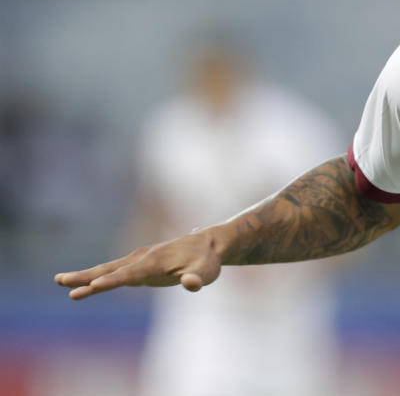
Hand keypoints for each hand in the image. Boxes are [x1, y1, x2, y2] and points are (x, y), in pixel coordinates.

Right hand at [54, 230, 221, 299]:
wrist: (209, 245)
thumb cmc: (207, 261)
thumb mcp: (207, 272)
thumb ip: (198, 279)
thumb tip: (190, 283)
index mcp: (156, 261)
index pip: (131, 273)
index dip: (114, 280)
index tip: (95, 285)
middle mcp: (143, 258)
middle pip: (111, 269)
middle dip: (87, 276)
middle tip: (61, 281)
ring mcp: (139, 260)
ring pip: (109, 269)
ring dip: (86, 276)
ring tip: (60, 281)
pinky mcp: (139, 266)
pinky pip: (114, 272)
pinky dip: (97, 277)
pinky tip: (84, 285)